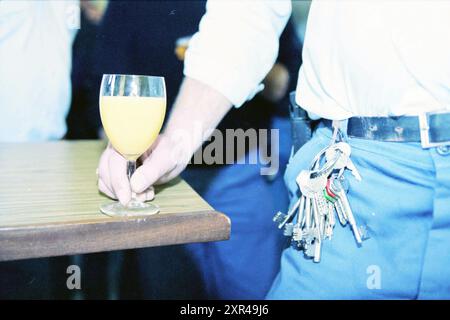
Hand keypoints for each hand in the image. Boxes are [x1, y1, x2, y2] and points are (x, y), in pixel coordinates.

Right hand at [98, 77, 232, 204]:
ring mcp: (116, 162)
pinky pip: (112, 187)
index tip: (127, 198)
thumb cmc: (173, 149)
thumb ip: (151, 171)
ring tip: (146, 194)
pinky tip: (144, 193)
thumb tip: (134, 187)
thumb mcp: (166, 159)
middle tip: (140, 199)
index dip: (118, 181)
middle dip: (121, 191)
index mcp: (127, 140)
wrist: (176, 150)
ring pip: (106, 181)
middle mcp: (117, 149)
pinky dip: (125, 195)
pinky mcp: (119, 173)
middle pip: (105, 173)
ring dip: (123, 194)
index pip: (114, 162)